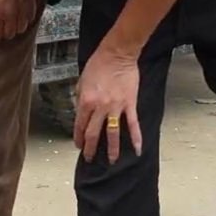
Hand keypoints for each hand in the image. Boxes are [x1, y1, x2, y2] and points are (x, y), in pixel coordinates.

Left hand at [0, 0, 36, 45]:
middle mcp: (10, 15)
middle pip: (8, 35)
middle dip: (3, 35)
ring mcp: (22, 12)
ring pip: (20, 30)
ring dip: (14, 29)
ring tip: (10, 25)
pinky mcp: (31, 7)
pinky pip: (29, 21)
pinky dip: (24, 21)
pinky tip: (20, 17)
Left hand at [74, 40, 142, 163]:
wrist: (117, 54)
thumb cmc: (98, 64)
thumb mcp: (81, 81)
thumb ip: (80, 98)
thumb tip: (80, 111)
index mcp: (85, 101)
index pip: (80, 126)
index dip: (78, 138)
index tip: (79, 146)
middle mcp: (99, 107)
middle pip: (93, 133)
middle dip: (90, 148)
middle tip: (89, 158)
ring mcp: (115, 107)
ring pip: (112, 133)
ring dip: (111, 149)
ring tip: (111, 160)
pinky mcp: (129, 104)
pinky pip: (132, 124)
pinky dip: (135, 137)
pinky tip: (137, 149)